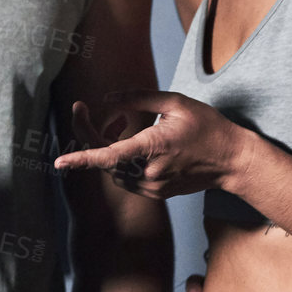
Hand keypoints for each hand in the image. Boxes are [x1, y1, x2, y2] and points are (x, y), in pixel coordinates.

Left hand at [54, 90, 241, 199]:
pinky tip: (134, 141)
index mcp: (153, 147)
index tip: (59, 163)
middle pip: (105, 159)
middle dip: (93, 134)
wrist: (232, 160)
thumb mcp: (175, 102)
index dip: (82, 158)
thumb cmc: (206, 127)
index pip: (109, 155)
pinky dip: (121, 159)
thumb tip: (105, 99)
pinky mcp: (156, 193)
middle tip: (87, 109)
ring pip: (114, 169)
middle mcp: (150, 172)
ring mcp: (153, 187)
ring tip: (121, 122)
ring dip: (108, 147)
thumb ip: (137, 98)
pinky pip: (127, 176)